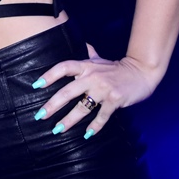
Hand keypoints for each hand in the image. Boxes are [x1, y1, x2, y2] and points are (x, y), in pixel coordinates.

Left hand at [31, 44, 157, 138]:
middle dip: (52, 105)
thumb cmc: (117, 68)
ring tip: (58, 129)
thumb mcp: (101, 59)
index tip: (36, 85)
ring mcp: (103, 89)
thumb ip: (89, 54)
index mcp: (86, 66)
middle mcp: (92, 76)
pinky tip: (87, 134)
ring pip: (82, 107)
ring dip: (69, 120)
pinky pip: (102, 116)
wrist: (142, 72)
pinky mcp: (114, 100)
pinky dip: (95, 126)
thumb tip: (82, 44)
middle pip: (67, 91)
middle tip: (40, 115)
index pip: (63, 68)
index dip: (49, 75)